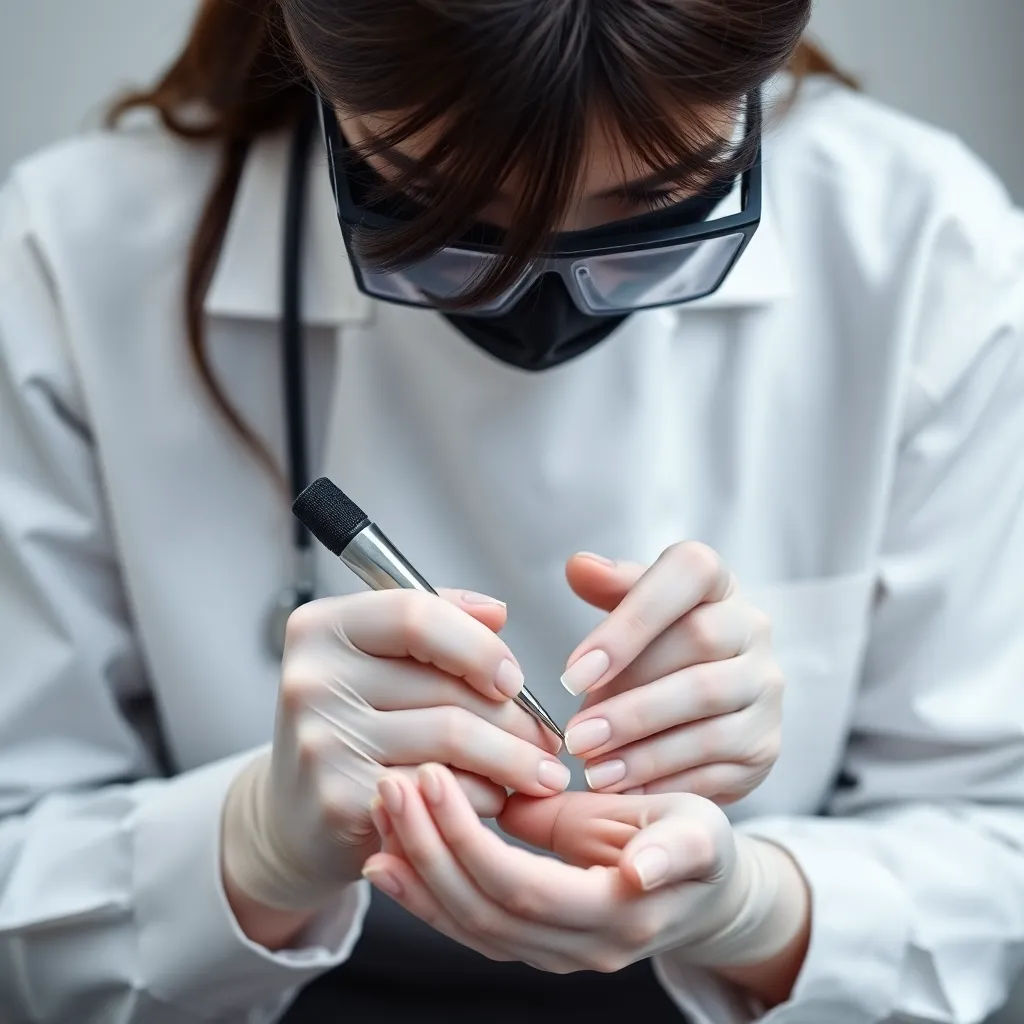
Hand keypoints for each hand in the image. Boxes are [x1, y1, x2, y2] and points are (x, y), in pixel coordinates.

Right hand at [221, 590, 565, 914]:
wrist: (294, 818)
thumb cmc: (353, 726)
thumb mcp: (379, 659)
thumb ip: (438, 622)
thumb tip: (496, 612)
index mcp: (323, 628)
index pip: (416, 615)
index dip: (479, 645)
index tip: (514, 678)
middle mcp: (313, 679)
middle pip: (446, 686)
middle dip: (515, 717)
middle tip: (547, 737)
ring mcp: (322, 741)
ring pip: (453, 739)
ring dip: (513, 759)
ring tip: (539, 770)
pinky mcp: (339, 799)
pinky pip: (441, 791)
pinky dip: (482, 797)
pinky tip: (495, 799)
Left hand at [363, 764, 807, 975]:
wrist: (705, 892)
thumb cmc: (699, 844)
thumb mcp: (698, 829)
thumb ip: (665, 850)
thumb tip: (637, 868)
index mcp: (620, 914)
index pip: (523, 886)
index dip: (469, 839)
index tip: (431, 778)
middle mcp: (581, 949)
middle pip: (483, 910)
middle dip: (427, 848)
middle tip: (391, 785)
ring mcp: (554, 953)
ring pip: (468, 925)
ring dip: (416, 871)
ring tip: (379, 814)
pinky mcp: (535, 943)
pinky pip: (471, 926)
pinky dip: (424, 895)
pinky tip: (389, 860)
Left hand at [560, 544, 783, 802]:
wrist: (708, 707)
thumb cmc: (656, 646)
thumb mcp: (634, 610)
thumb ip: (610, 589)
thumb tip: (579, 566)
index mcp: (717, 583)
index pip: (688, 572)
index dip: (630, 621)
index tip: (573, 673)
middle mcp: (752, 628)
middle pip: (698, 647)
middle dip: (629, 699)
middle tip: (575, 736)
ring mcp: (765, 687)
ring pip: (709, 712)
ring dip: (643, 746)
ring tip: (592, 768)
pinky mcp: (766, 743)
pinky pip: (717, 764)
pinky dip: (664, 779)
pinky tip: (623, 789)